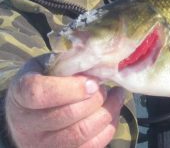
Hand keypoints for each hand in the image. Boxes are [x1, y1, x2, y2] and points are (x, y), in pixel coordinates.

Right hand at [5, 54, 124, 147]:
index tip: (94, 81)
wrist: (29, 110)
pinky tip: (112, 111)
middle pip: (68, 114)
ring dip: (106, 112)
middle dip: (96, 98)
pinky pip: (90, 147)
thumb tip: (98, 63)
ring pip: (81, 133)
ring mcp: (42, 145)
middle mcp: (28, 124)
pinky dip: (108, 128)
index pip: (41, 93)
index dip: (72, 88)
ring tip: (115, 96)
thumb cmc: (44, 79)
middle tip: (105, 86)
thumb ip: (70, 62)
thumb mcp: (49, 63)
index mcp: (22, 94)